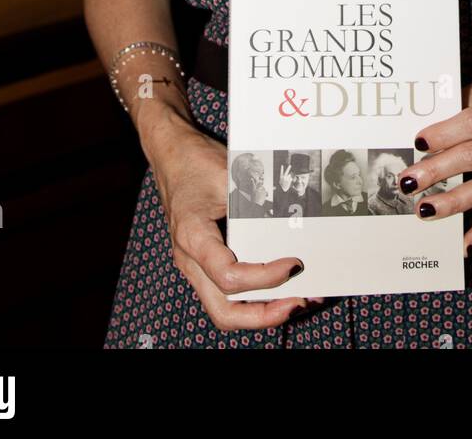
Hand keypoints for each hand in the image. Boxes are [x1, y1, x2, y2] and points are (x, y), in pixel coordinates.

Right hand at [139, 102, 323, 331]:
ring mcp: (195, 266)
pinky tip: (280, 288)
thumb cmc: (196, 162)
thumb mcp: (228, 174)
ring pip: (224, 309)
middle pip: (224, 311)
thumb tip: (293, 221)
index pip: (229, 276)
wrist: (172, 155)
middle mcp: (190, 260)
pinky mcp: (204, 264)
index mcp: (193, 236)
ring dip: (261, 313)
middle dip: (264, 315)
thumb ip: (255, 200)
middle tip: (299, 303)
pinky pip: (226, 293)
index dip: (264, 277)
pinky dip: (254, 298)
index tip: (293, 264)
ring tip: (297, 301)